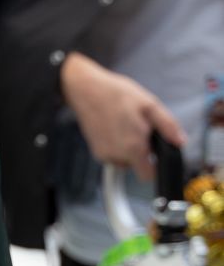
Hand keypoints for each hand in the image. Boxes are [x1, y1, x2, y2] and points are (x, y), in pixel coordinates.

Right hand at [59, 52, 185, 180]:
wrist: (86, 90)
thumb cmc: (116, 94)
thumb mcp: (149, 104)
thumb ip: (168, 126)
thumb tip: (180, 142)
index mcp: (134, 147)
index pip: (148, 175)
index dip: (155, 166)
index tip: (155, 154)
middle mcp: (117, 155)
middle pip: (136, 166)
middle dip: (141, 152)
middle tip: (139, 129)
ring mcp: (104, 154)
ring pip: (124, 161)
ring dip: (128, 149)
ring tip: (125, 126)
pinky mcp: (96, 151)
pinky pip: (113, 155)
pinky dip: (116, 146)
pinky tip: (114, 128)